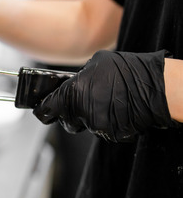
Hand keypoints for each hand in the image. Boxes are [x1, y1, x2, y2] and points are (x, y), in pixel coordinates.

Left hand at [32, 50, 176, 141]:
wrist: (155, 86)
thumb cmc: (127, 70)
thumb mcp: (96, 63)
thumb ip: (78, 77)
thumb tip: (72, 82)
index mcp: (72, 93)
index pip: (45, 110)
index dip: (43, 111)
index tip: (43, 110)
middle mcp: (80, 111)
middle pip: (66, 121)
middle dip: (72, 114)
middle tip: (86, 102)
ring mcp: (95, 125)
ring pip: (85, 126)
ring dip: (91, 118)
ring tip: (108, 102)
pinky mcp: (110, 134)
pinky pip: (102, 131)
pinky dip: (108, 123)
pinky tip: (118, 110)